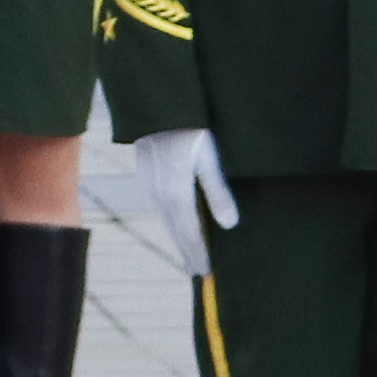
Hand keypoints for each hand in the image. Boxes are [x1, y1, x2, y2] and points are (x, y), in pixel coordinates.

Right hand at [128, 129, 240, 277]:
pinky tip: (178, 221)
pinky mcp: (147, 174)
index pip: (190, 234)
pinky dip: (172, 221)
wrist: (156, 103)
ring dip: (179, 237)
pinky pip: (161, 207)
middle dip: (188, 251)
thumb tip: (229, 225)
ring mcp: (150, 184)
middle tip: (200, 272)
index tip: (208, 273)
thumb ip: (218, 192)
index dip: (199, 255)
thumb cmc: (189, 128)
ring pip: (167, 219)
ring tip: (191, 252)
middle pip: (176, 231)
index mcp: (176, 194)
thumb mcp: (209, 158)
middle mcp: (159, 194)